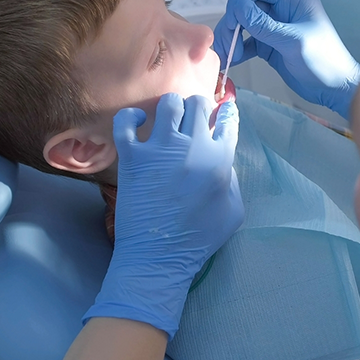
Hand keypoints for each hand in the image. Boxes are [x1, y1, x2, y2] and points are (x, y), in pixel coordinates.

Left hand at [82, 93, 242, 338]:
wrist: (158, 256)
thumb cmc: (198, 238)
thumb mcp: (233, 211)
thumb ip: (232, 179)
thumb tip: (220, 158)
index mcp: (219, 160)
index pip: (227, 122)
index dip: (226, 112)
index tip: (222, 111)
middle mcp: (192, 147)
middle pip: (198, 104)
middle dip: (198, 106)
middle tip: (193, 118)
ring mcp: (160, 149)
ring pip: (168, 104)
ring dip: (171, 107)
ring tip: (168, 119)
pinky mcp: (133, 156)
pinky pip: (126, 122)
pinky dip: (131, 117)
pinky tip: (137, 123)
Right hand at [214, 0, 359, 118]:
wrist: (334, 88)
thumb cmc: (323, 61)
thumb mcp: (293, 42)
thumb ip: (264, 25)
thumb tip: (238, 8)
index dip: (240, 0)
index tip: (232, 21)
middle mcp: (281, 10)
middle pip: (246, 6)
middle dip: (232, 24)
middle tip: (227, 45)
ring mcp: (273, 28)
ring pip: (243, 25)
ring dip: (231, 38)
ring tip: (228, 57)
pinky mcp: (269, 45)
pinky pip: (246, 42)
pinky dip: (237, 50)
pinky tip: (232, 61)